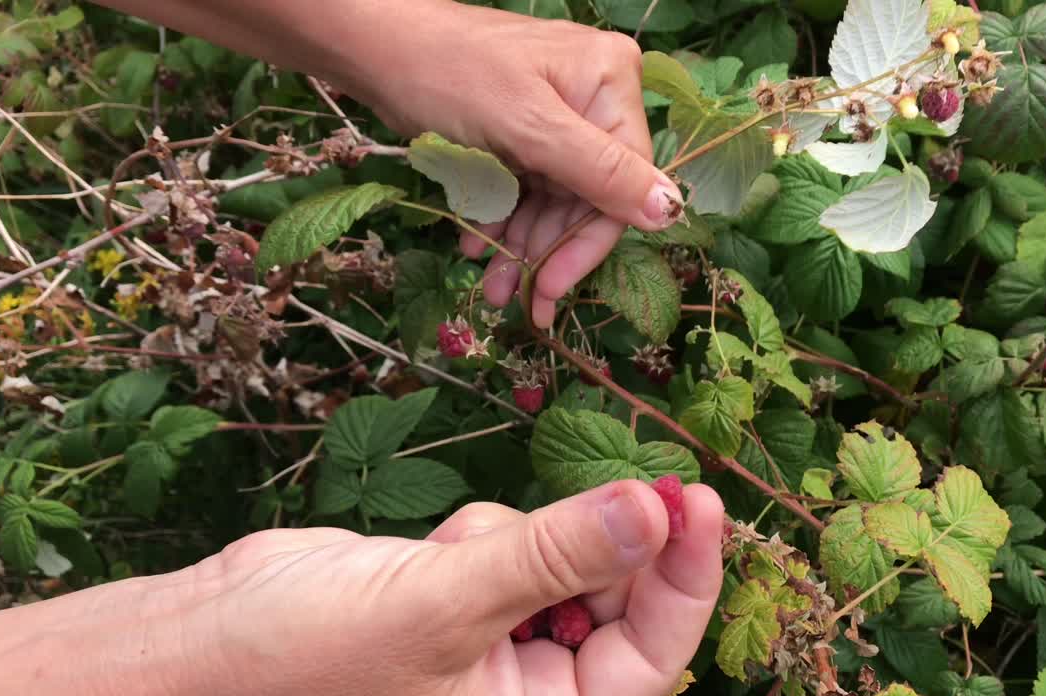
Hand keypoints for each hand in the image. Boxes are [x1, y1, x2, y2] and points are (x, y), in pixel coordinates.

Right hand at [189, 480, 722, 695]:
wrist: (206, 642)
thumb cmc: (307, 657)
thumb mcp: (443, 605)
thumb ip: (552, 556)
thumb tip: (653, 511)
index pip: (649, 658)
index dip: (684, 578)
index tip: (694, 499)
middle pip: (618, 605)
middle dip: (612, 545)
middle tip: (640, 477)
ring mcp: (495, 646)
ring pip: (565, 565)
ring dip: (530, 538)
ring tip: (457, 555)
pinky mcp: (464, 600)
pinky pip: (515, 550)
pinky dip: (486, 536)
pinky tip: (430, 555)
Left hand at [334, 2, 684, 327]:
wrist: (373, 45)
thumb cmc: (450, 73)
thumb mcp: (527, 126)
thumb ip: (599, 171)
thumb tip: (671, 211)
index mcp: (611, 83)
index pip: (622, 184)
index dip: (588, 245)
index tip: (551, 291)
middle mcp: (593, 97)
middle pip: (585, 197)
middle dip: (545, 252)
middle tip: (509, 299)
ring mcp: (556, 113)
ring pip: (552, 199)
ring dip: (521, 245)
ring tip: (490, 286)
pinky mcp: (521, 127)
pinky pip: (525, 186)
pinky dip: (502, 218)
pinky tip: (476, 244)